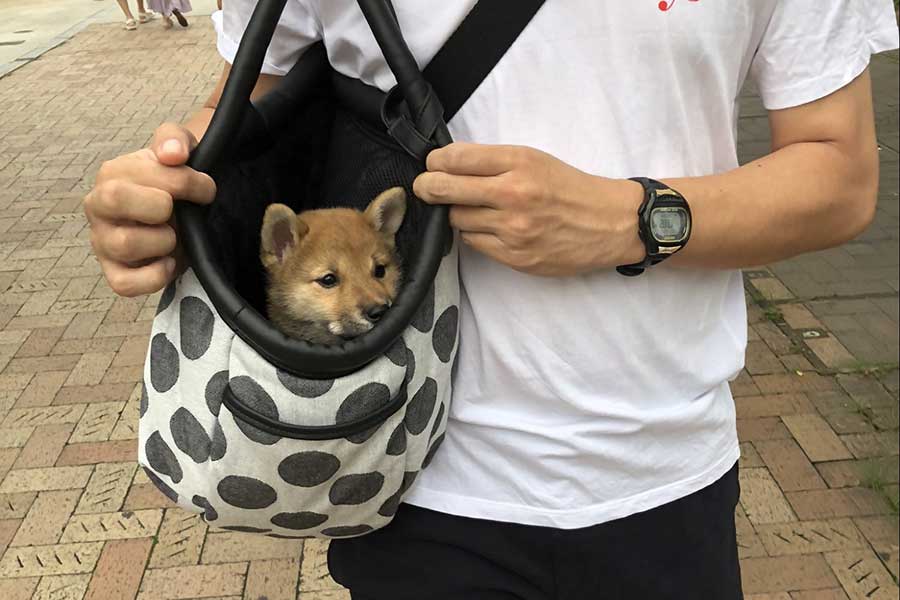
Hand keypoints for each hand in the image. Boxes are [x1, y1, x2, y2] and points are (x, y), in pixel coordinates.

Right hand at [84, 123, 215, 295]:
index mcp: (112, 174)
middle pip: (114, 200)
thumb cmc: (173, 180)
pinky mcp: (115, 273)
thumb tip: (174, 154)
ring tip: (175, 236)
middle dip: (160, 206)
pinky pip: (124, 284)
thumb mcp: (178, 149)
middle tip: (180, 212)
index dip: (183, 182)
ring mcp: (103, 242)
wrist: (180, 210)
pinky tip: (171, 262)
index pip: (140, 175)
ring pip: (123, 244)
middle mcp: (99, 207)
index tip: (206, 189)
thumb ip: (174, 140)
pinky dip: (154, 276)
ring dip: (163, 241)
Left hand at [413, 143, 644, 276]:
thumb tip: (446, 166)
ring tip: (472, 207)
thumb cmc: (570, 188)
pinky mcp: (516, 256)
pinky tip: (490, 227)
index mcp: (519, 163)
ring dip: (456, 213)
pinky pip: (474, 243)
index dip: (435, 162)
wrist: (610, 223)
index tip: (433, 165)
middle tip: (425, 187)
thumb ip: (493, 162)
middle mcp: (513, 195)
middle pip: (444, 190)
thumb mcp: (534, 159)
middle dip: (427, 187)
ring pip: (456, 220)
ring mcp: (513, 229)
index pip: (455, 158)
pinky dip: (475, 234)